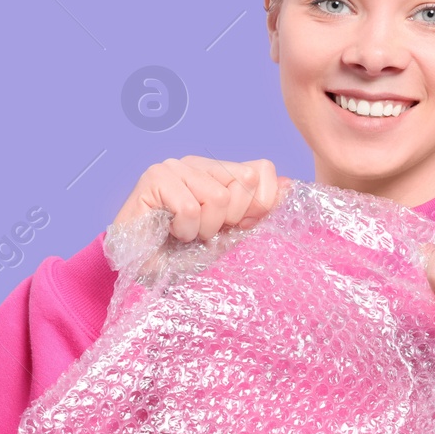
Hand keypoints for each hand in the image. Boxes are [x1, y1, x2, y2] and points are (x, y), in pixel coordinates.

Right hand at [113, 156, 291, 242]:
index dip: (256, 206)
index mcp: (219, 171)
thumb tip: (291, 185)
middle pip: (243, 183)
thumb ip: (259, 210)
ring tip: (185, 233)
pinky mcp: (155, 178)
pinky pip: (189, 207)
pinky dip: (183, 229)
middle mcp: (198, 163)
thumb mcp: (232, 233)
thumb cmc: (185, 253)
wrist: (143, 271)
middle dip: (228, 221)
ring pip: (217, 197)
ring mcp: (175, 166)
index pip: (260, 170)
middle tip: (203, 233)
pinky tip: (170, 232)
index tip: (234, 227)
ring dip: (203, 228)